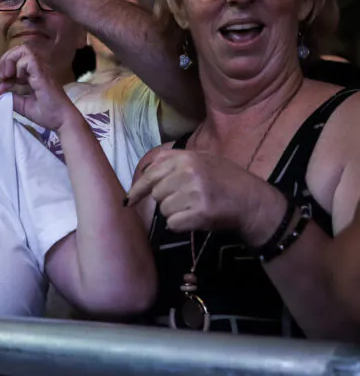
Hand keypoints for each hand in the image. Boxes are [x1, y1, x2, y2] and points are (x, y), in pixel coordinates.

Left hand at [0, 45, 78, 130]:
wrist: (61, 120)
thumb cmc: (47, 114)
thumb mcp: (23, 105)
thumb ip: (11, 97)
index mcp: (33, 76)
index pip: (15, 64)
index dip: (3, 74)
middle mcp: (37, 69)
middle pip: (19, 50)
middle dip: (5, 60)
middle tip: (3, 77)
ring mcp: (41, 69)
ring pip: (23, 50)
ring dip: (11, 60)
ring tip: (8, 76)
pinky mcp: (42, 73)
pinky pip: (28, 59)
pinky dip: (19, 66)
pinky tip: (19, 79)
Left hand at [126, 149, 283, 241]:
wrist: (253, 201)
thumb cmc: (226, 180)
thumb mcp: (202, 159)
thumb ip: (174, 161)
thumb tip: (145, 173)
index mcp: (186, 157)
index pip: (151, 173)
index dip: (138, 189)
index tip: (129, 200)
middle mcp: (188, 172)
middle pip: (156, 193)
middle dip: (167, 200)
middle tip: (187, 200)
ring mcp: (194, 191)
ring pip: (164, 210)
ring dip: (175, 213)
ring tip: (194, 207)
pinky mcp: (200, 212)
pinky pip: (173, 223)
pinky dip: (181, 225)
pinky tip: (196, 219)